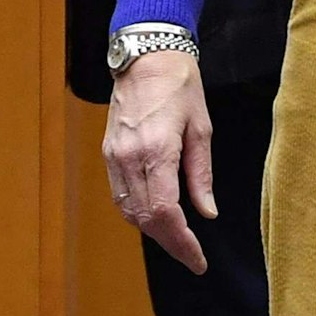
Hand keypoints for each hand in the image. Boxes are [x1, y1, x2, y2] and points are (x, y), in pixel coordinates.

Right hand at [102, 50, 215, 272]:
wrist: (146, 55)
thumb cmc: (180, 85)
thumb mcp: (202, 128)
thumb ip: (201, 174)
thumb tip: (207, 212)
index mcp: (157, 150)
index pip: (165, 213)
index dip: (182, 243)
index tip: (198, 259)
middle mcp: (130, 157)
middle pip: (145, 219)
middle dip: (170, 243)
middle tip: (192, 257)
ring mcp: (114, 156)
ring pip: (128, 211)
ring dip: (152, 231)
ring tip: (178, 240)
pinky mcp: (108, 152)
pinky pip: (120, 195)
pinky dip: (137, 212)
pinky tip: (156, 217)